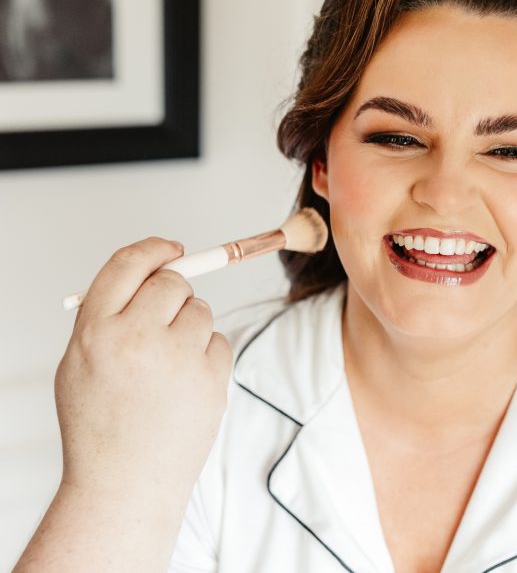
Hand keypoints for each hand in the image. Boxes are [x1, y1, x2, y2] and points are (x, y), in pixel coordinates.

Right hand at [55, 236, 232, 502]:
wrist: (124, 484)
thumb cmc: (100, 425)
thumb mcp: (78, 365)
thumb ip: (107, 316)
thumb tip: (150, 272)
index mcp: (95, 330)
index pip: (128, 264)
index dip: (154, 249)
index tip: (173, 249)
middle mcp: (137, 338)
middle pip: (173, 282)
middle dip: (174, 294)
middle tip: (163, 323)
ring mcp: (178, 358)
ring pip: (201, 311)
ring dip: (191, 327)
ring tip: (168, 368)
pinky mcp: (211, 378)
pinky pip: (219, 342)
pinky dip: (207, 357)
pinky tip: (184, 388)